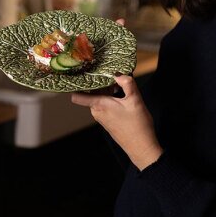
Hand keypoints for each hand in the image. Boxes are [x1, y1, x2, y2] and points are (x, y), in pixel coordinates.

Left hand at [71, 17, 162, 170]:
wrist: (142, 148)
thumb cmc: (138, 126)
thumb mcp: (135, 101)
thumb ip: (127, 84)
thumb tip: (120, 73)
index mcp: (100, 105)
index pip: (78, 95)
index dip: (74, 85)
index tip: (73, 73)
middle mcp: (97, 112)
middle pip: (91, 92)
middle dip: (98, 82)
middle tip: (104, 68)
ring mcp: (103, 117)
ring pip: (99, 98)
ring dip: (106, 89)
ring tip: (116, 79)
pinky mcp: (109, 121)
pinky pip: (105, 104)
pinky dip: (111, 97)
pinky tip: (121, 93)